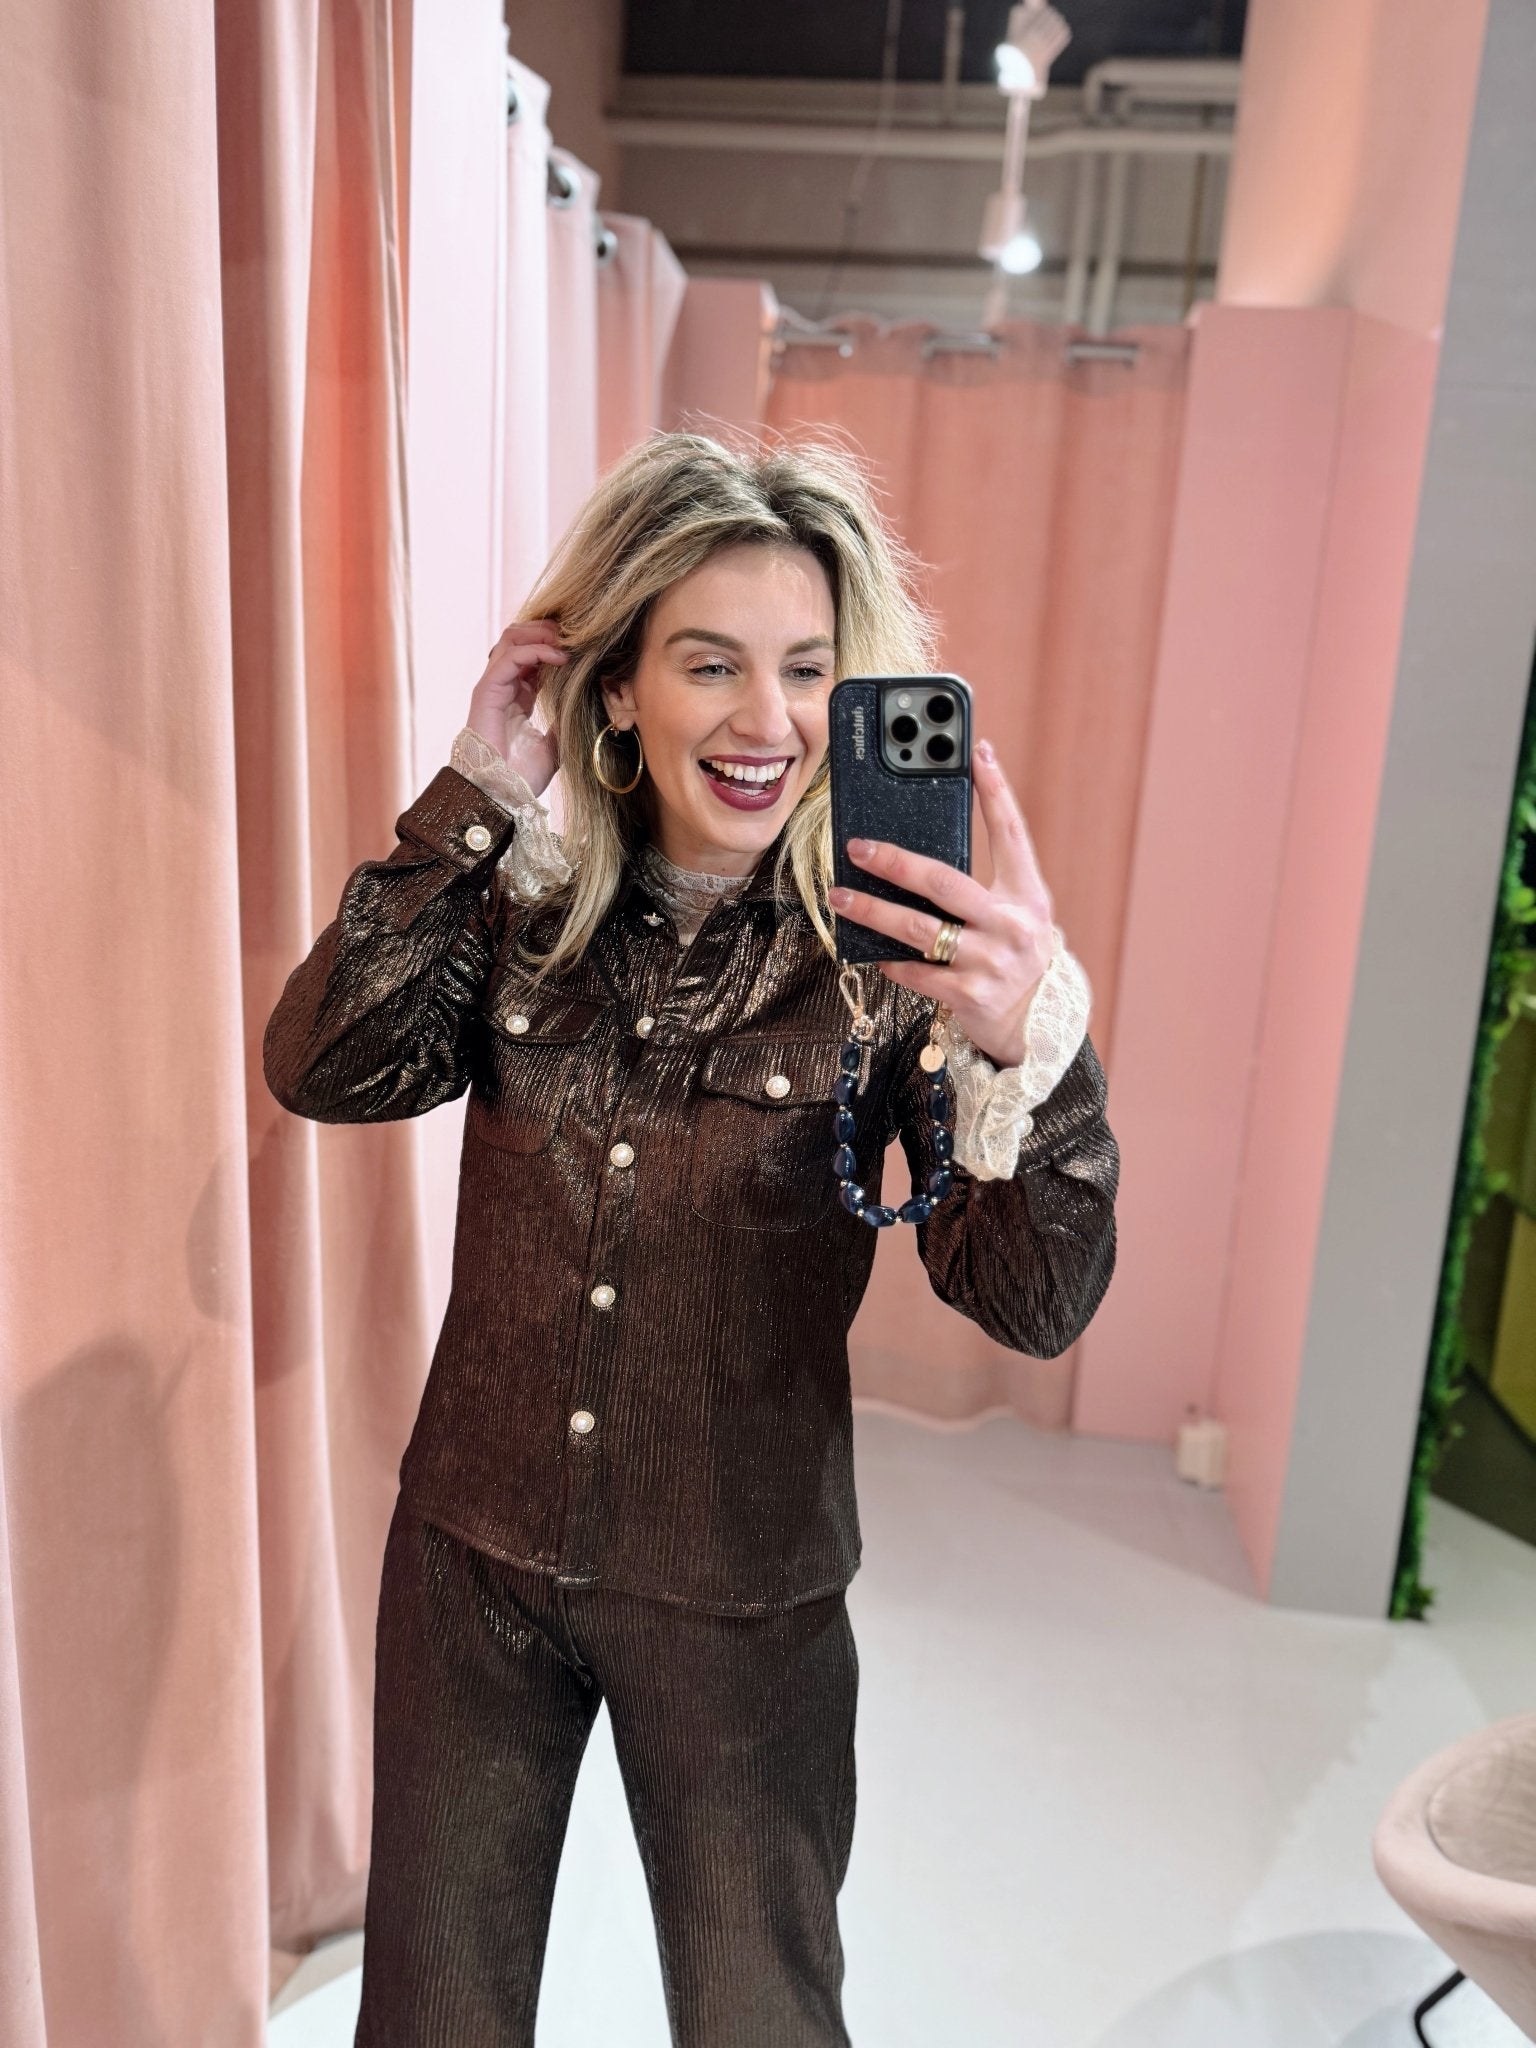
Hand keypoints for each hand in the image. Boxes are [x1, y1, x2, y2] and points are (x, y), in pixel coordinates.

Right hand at [467, 620, 567, 796]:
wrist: (501, 794)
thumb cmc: (522, 777)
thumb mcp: (554, 746)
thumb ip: (565, 726)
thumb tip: (586, 711)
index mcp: (518, 697)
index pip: (534, 657)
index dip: (557, 645)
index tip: (584, 646)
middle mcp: (504, 686)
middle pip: (520, 639)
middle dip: (548, 632)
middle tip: (577, 635)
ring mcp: (493, 686)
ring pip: (512, 639)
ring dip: (543, 634)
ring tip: (569, 641)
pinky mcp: (487, 690)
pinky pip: (512, 656)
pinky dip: (537, 650)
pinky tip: (561, 657)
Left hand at [827, 738, 1056, 1068]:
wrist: (1039, 1024)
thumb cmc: (1015, 957)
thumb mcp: (1016, 913)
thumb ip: (984, 884)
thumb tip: (919, 853)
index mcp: (1026, 895)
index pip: (1011, 833)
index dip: (995, 790)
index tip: (976, 752)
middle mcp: (1012, 924)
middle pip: (944, 882)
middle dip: (895, 862)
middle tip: (859, 848)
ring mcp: (990, 961)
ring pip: (917, 928)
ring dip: (872, 910)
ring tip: (841, 897)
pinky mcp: (969, 995)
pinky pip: (915, 971)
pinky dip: (890, 959)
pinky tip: (872, 950)